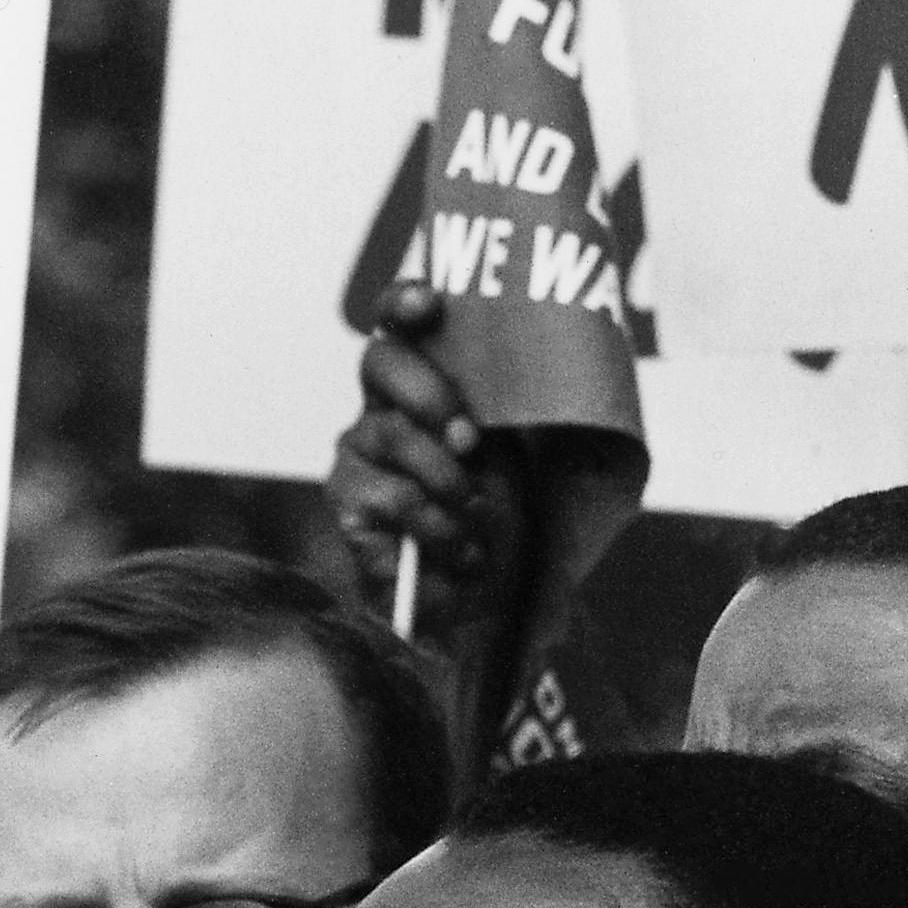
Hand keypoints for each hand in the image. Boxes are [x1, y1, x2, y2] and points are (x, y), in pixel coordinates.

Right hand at [327, 287, 528, 644]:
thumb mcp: (525, 457)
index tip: (430, 304)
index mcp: (420, 385)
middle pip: (380, 364)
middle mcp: (378, 410)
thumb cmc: (501, 521)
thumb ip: (521, 412)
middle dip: (431, 394)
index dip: (403, 303)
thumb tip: (559, 364)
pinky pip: (393, 497)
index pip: (396, 323)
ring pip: (393, 434)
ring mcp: (355, 455)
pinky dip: (440, 525)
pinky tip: (462, 549)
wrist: (476, 604)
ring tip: (477, 515)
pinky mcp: (348, 504)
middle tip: (470, 441)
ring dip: (449, 477)